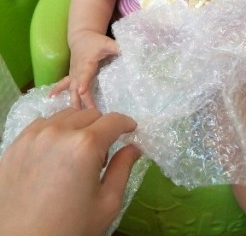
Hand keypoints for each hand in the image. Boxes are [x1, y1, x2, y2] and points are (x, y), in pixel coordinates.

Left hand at [0, 108, 139, 235]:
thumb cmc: (69, 227)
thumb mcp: (106, 204)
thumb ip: (123, 169)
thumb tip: (134, 147)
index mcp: (85, 145)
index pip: (114, 120)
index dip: (126, 124)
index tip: (130, 131)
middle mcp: (59, 132)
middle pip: (90, 114)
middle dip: (101, 129)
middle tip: (99, 156)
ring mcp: (34, 135)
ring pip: (66, 115)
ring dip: (77, 127)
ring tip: (74, 155)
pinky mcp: (17, 143)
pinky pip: (42, 124)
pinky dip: (54, 131)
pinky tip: (54, 154)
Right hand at [51, 31, 118, 108]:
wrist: (82, 37)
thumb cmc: (95, 41)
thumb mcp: (108, 43)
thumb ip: (118, 48)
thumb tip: (130, 52)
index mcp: (87, 63)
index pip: (85, 74)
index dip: (83, 82)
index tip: (81, 91)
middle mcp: (77, 70)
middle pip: (78, 86)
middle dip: (81, 100)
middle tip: (87, 113)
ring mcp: (73, 74)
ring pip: (70, 89)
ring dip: (72, 101)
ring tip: (73, 114)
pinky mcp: (71, 76)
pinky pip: (63, 85)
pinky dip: (57, 91)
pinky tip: (50, 98)